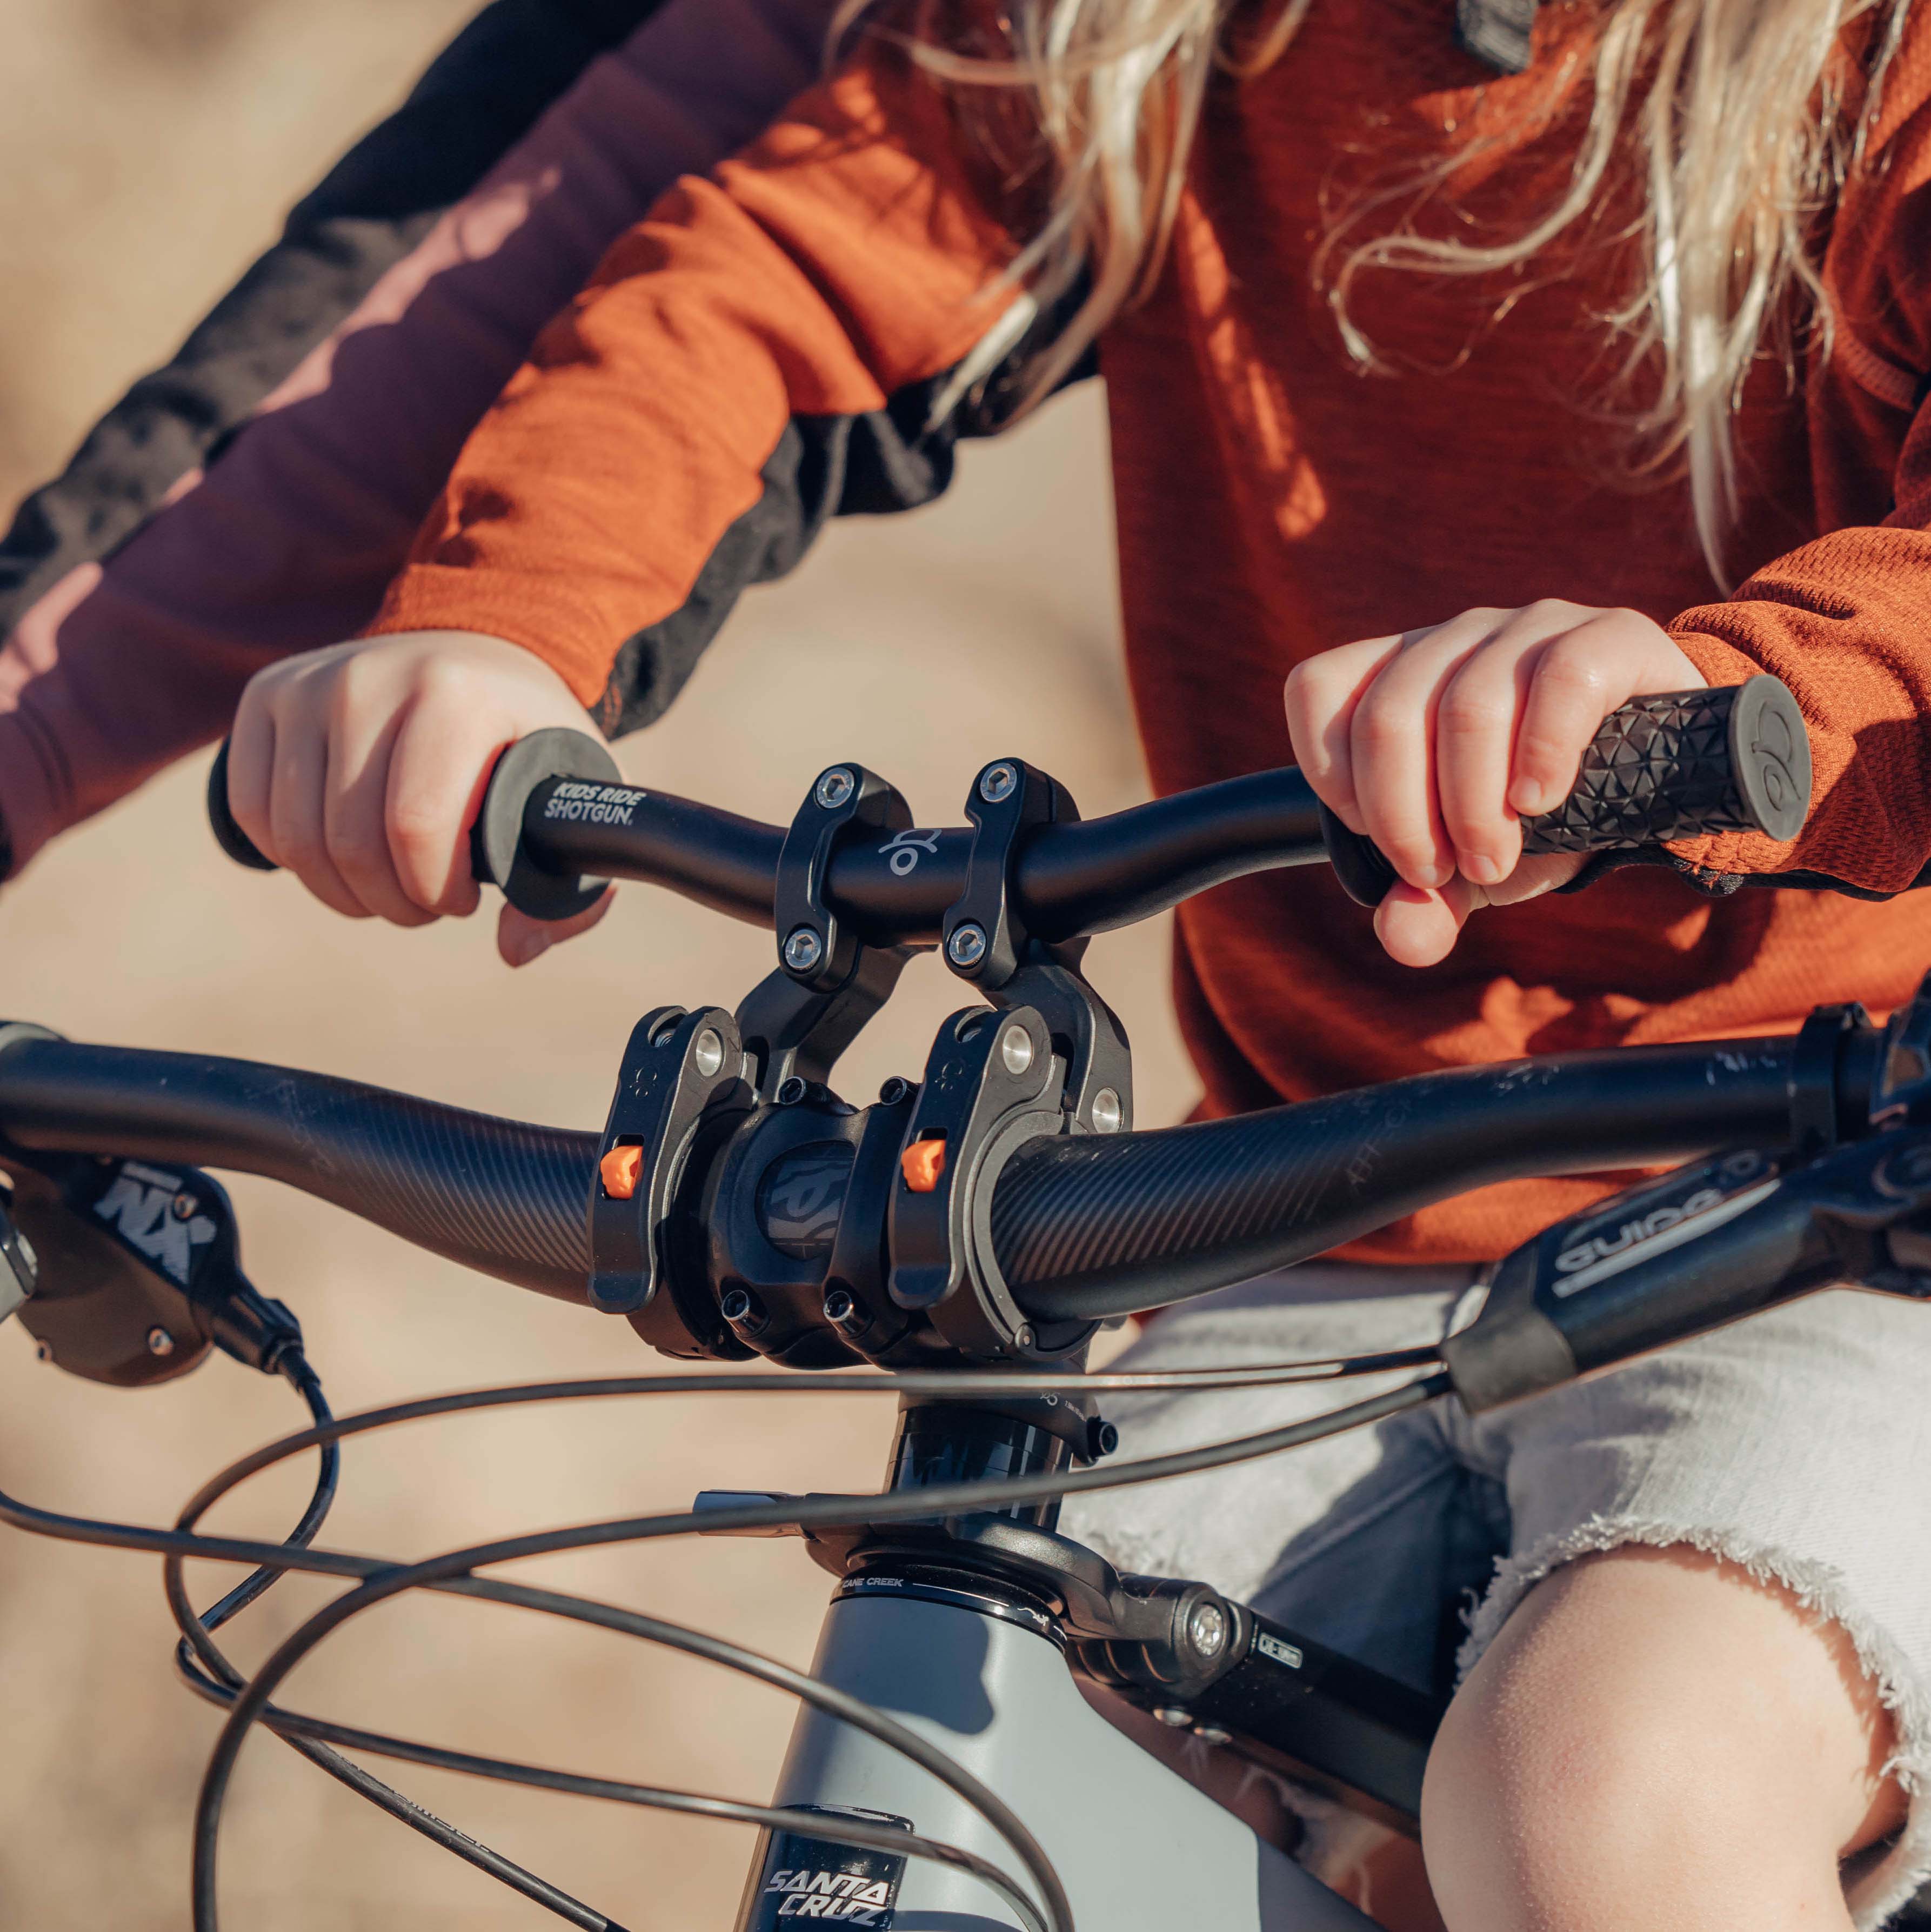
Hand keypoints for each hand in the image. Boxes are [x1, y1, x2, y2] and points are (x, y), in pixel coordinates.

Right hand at [228, 629, 613, 966]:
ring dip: (344, 891)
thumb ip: (574, 888)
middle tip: (425, 902)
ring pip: (296, 837)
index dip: (435, 891)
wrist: (473, 655)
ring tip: (388, 885)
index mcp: (455, 697)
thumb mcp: (572, 799)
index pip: (415, 827)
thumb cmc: (525, 741)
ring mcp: (310, 683)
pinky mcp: (266, 694)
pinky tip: (338, 856)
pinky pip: (251, 811)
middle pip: (349, 843)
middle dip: (392, 903)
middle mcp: (372, 679)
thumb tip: (514, 949)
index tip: (464, 898)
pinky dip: (293, 857)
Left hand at [1283, 601, 1704, 967]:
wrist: (1660, 780)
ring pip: (1469, 704)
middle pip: (1390, 714)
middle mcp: (1454, 639)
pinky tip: (1540, 801)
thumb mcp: (1476, 868)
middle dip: (1407, 816)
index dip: (1333, 773)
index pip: (1319, 688)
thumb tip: (1401, 935)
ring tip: (1497, 858)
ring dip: (1473, 804)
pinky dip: (1541, 753)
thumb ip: (1430, 903)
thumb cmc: (1547, 815)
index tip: (1383, 839)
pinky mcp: (1607, 636)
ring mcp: (1529, 628)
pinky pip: (1559, 680)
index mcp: (1401, 674)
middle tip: (1449, 870)